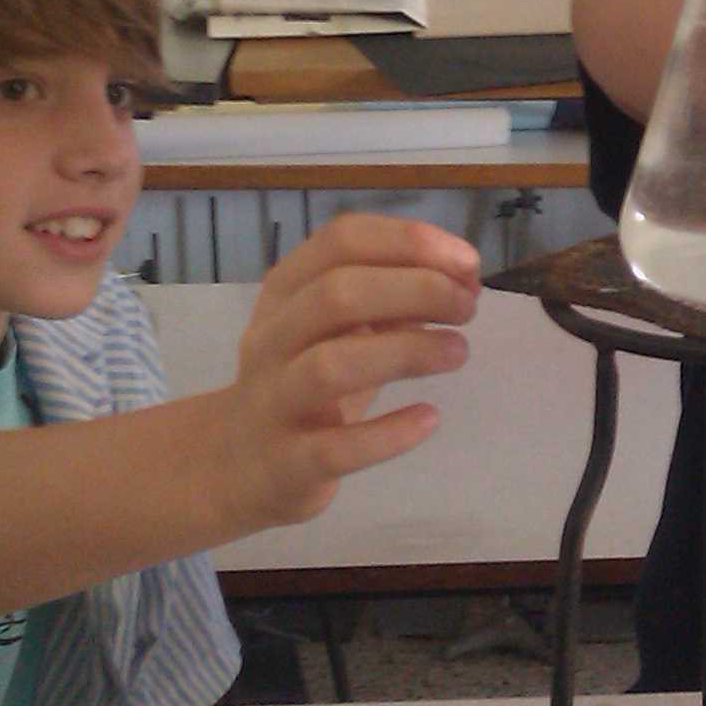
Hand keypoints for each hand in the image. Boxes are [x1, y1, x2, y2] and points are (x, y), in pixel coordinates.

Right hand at [213, 214, 479, 529]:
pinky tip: (430, 418)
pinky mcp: (288, 463)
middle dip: (416, 289)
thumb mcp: (337, 330)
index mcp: (285, 291)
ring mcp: (274, 401)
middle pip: (336, 294)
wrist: (238, 466)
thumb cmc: (303, 383)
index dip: (410, 243)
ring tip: (458, 351)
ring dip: (407, 350)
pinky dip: (390, 433)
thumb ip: (389, 301)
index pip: (341, 240)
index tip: (466, 262)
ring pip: (331, 364)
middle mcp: (271, 338)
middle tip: (467, 307)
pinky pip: (337, 448)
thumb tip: (460, 278)